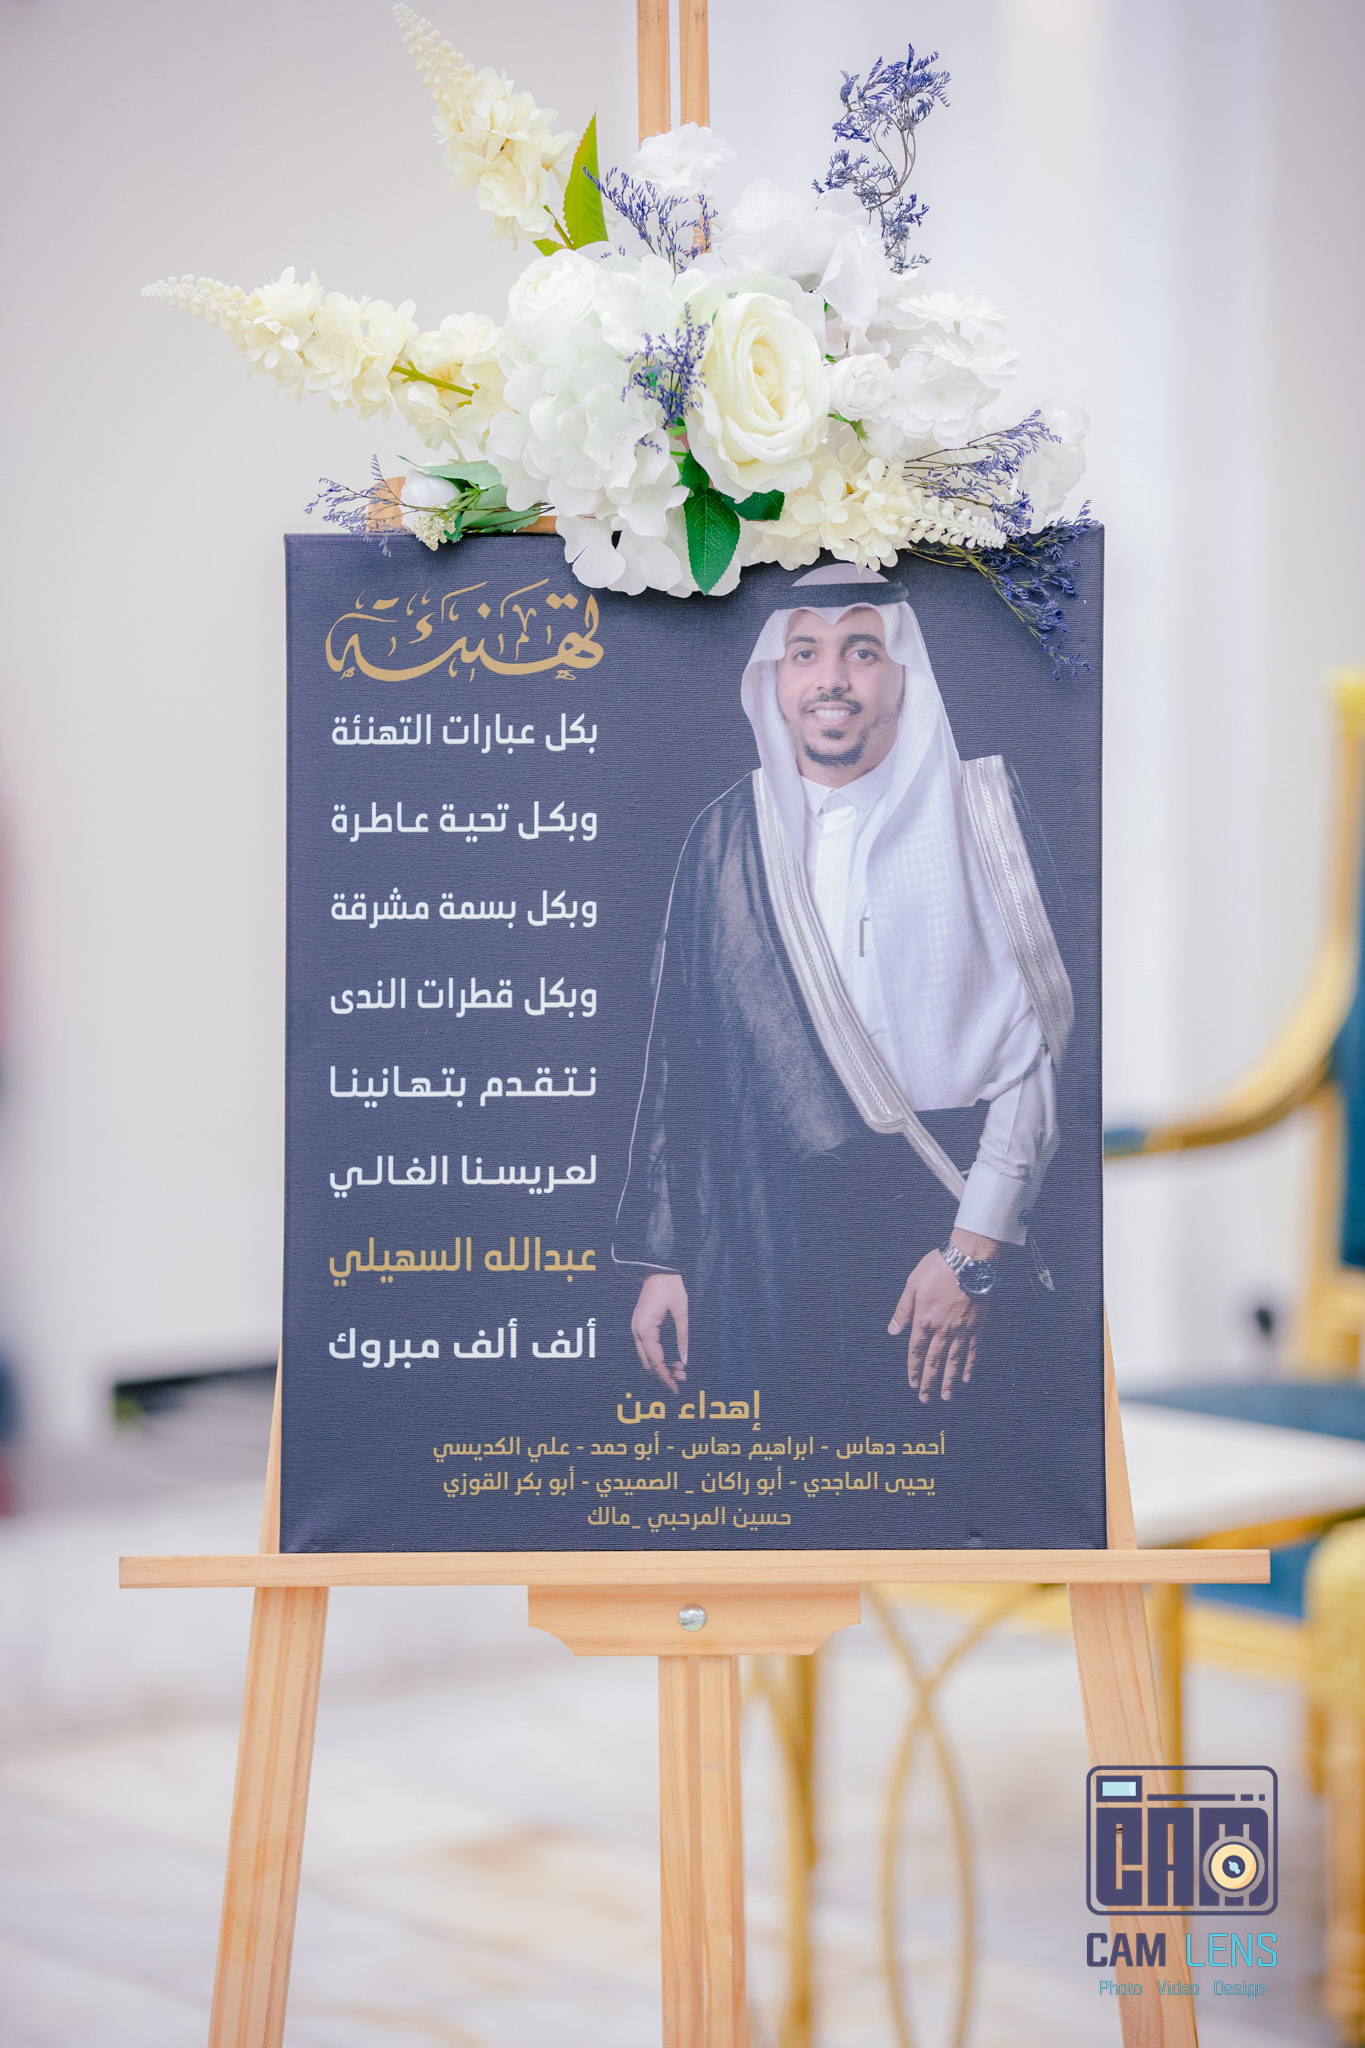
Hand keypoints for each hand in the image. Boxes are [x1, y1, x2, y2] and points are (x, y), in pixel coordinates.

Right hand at [631, 1272, 688, 1392]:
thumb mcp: (681, 1312)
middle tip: (683, 1378)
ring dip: (661, 1365)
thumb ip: (683, 1337)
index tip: (676, 1389)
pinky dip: (658, 1355)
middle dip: (664, 1373)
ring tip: (681, 1370)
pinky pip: (647, 1347)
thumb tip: (685, 1360)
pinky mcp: (640, 1324)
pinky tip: (672, 1358)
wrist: (658, 1266)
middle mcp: (636, 1331)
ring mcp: (636, 1328)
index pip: (655, 1362)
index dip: (666, 1377)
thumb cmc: (670, 1286)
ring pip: (647, 1356)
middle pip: (648, 1363)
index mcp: (644, 1330)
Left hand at [888, 1229, 997, 1402]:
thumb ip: (903, 1310)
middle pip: (934, 1361)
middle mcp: (943, 1330)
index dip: (914, 1369)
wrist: (969, 1260)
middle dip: (929, 1382)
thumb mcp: (912, 1285)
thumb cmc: (938, 1268)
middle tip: (926, 1399)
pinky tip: (967, 1377)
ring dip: (949, 1380)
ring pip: (954, 1361)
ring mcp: (962, 1329)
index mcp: (924, 1320)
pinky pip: (973, 1350)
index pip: (916, 1351)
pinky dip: (970, 1365)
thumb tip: (892, 1330)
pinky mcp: (978, 1325)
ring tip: (946, 1396)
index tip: (912, 1383)